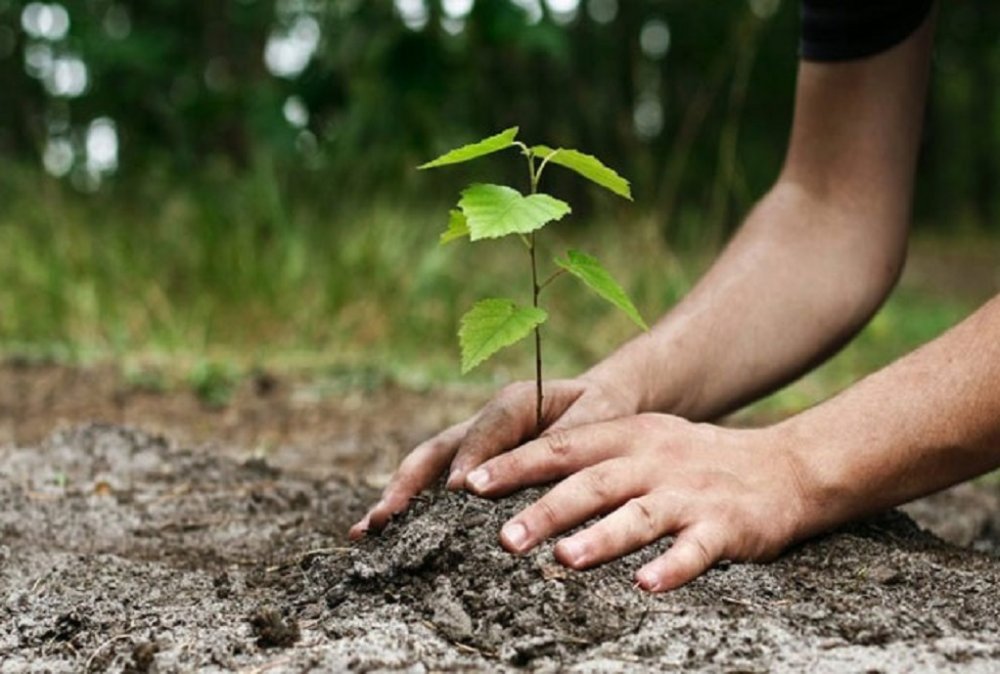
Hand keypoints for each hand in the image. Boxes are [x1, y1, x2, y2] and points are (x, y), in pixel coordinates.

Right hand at [349, 374, 640, 538]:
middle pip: (436, 450)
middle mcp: (484, 423)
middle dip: (408, 484)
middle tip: (384, 519)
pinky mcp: (471, 467)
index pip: (486, 430)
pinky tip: (383, 538)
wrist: (602, 403)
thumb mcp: (599, 416)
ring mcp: (472, 446)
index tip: (459, 491)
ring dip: (397, 499)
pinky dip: (410, 509)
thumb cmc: (604, 410)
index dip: (471, 459)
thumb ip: (569, 437)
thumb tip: (537, 466)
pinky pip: (436, 486)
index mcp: (515, 402)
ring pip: (427, 469)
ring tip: (365, 533)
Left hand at [463, 414, 807, 591]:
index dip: (516, 464)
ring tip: (564, 560)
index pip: (563, 447)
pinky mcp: (725, 526)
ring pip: (639, 515)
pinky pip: (695, 549)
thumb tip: (517, 479)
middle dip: (546, 509)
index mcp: (629, 436)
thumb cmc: (694, 459)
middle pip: (593, 483)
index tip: (470, 484)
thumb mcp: (644, 440)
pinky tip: (646, 586)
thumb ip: (591, 456)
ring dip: (601, 538)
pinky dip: (671, 568)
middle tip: (504, 538)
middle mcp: (654, 460)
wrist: (784, 466)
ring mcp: (690, 493)